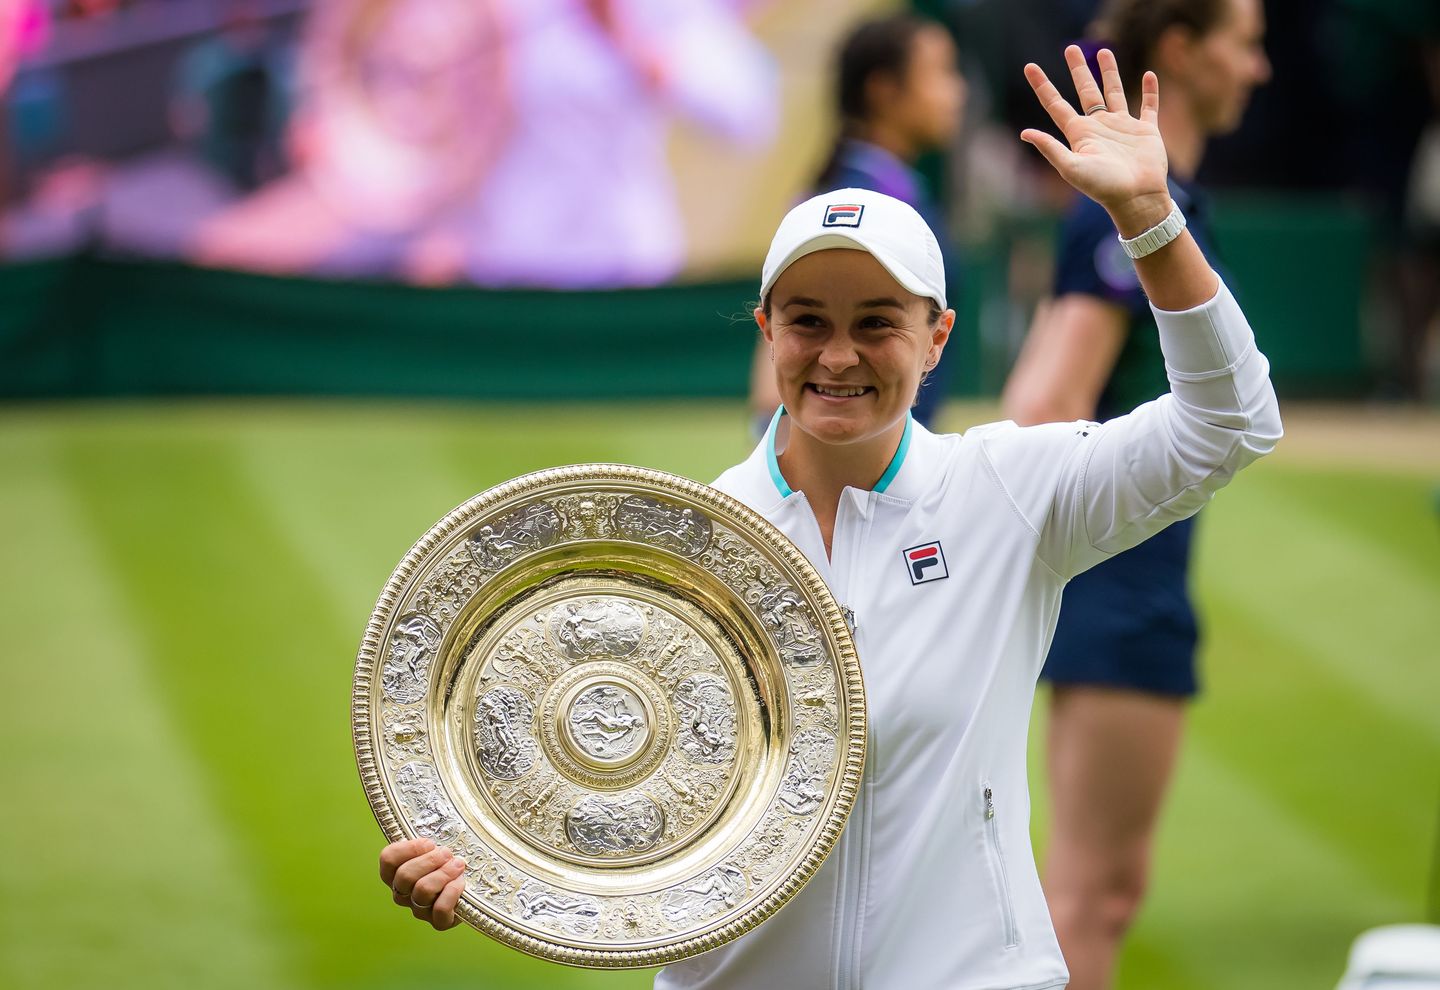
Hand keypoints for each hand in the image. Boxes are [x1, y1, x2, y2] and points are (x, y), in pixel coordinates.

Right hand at [379, 837, 467, 930]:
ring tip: (458, 864)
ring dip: (443, 874)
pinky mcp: (438, 922)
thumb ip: (427, 842)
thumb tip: (433, 829)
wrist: (469, 889)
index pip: (388, 859)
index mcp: (396, 873)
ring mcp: (419, 909)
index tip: (429, 842)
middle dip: (430, 860)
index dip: (408, 848)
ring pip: (422, 891)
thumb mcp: (435, 848)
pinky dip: (452, 893)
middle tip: (447, 853)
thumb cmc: (448, 863)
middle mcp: (403, 893)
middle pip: (404, 876)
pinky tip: (461, 882)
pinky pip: (439, 910)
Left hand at [1021, 46, 1171, 235]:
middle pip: (1085, 91)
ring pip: (1114, 92)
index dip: (1042, 85)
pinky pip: (1148, 106)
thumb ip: (1050, 148)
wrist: (1137, 198)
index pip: (1055, 104)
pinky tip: (1150, 75)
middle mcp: (1099, 127)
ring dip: (1109, 73)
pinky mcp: (1146, 131)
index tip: (1029, 67)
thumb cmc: (1103, 187)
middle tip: (1070, 48)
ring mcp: (1122, 127)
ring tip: (1104, 52)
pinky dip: (1150, 91)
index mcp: (1079, 134)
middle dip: (1078, 70)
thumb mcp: (1071, 168)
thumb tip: (1024, 133)